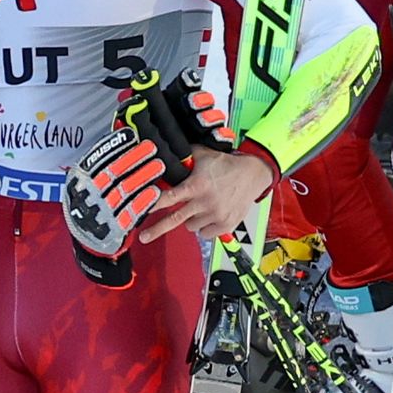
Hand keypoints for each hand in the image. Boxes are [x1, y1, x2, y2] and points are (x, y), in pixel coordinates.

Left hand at [143, 145, 276, 247]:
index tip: (139, 210)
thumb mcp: (204, 155)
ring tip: (200, 206)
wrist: (253, 174)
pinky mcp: (225, 226)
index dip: (153, 204)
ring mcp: (215, 216)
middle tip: (143, 237)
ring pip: (190, 226)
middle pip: (175, 220)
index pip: (169, 197)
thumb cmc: (227, 164)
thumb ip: (185, 158)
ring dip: (190, 219)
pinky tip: (210, 214)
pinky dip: (204, 227)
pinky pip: (204, 233)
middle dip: (157, 230)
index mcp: (197, 186)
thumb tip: (165, 156)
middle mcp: (205, 203)